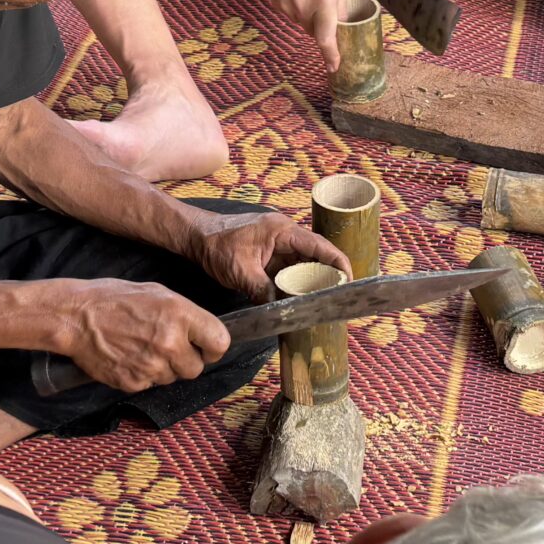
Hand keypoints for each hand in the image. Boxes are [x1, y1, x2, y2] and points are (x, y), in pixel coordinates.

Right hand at [54, 278, 230, 391]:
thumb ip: (184, 314)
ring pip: (172, 378)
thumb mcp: (157, 293)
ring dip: (163, 368)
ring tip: (142, 348)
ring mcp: (151, 366)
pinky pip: (150, 385)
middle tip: (167, 346)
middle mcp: (169, 343)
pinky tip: (129, 357)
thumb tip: (202, 332)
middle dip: (185, 360)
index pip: (219, 343)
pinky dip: (143, 375)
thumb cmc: (114, 299)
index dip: (212, 347)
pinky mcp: (134, 383)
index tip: (205, 347)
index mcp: (179, 316)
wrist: (75, 317)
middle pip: (196, 369)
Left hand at [191, 209, 349, 297]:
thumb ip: (263, 291)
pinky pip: (290, 271)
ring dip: (311, 283)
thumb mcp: (241, 271)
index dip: (338, 263)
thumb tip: (281, 312)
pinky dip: (296, 285)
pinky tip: (299, 300)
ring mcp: (278, 246)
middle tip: (335, 301)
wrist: (195, 237)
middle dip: (328, 277)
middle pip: (316, 257)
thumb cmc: (215, 244)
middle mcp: (285, 236)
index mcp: (283, 231)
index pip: (320, 246)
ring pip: (304, 265)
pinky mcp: (270, 256)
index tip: (349, 282)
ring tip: (321, 304)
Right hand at [267, 0, 352, 72]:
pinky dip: (297, 7)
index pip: (326, 37)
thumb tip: (341, 24)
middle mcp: (303, 5)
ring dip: (309, 15)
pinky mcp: (276, 0)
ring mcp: (286, 4)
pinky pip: (290, 13)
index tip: (334, 66)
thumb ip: (341, 4)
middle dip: (322, 26)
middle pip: (314, 31)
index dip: (331, 54)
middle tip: (326, 7)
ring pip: (302, 22)